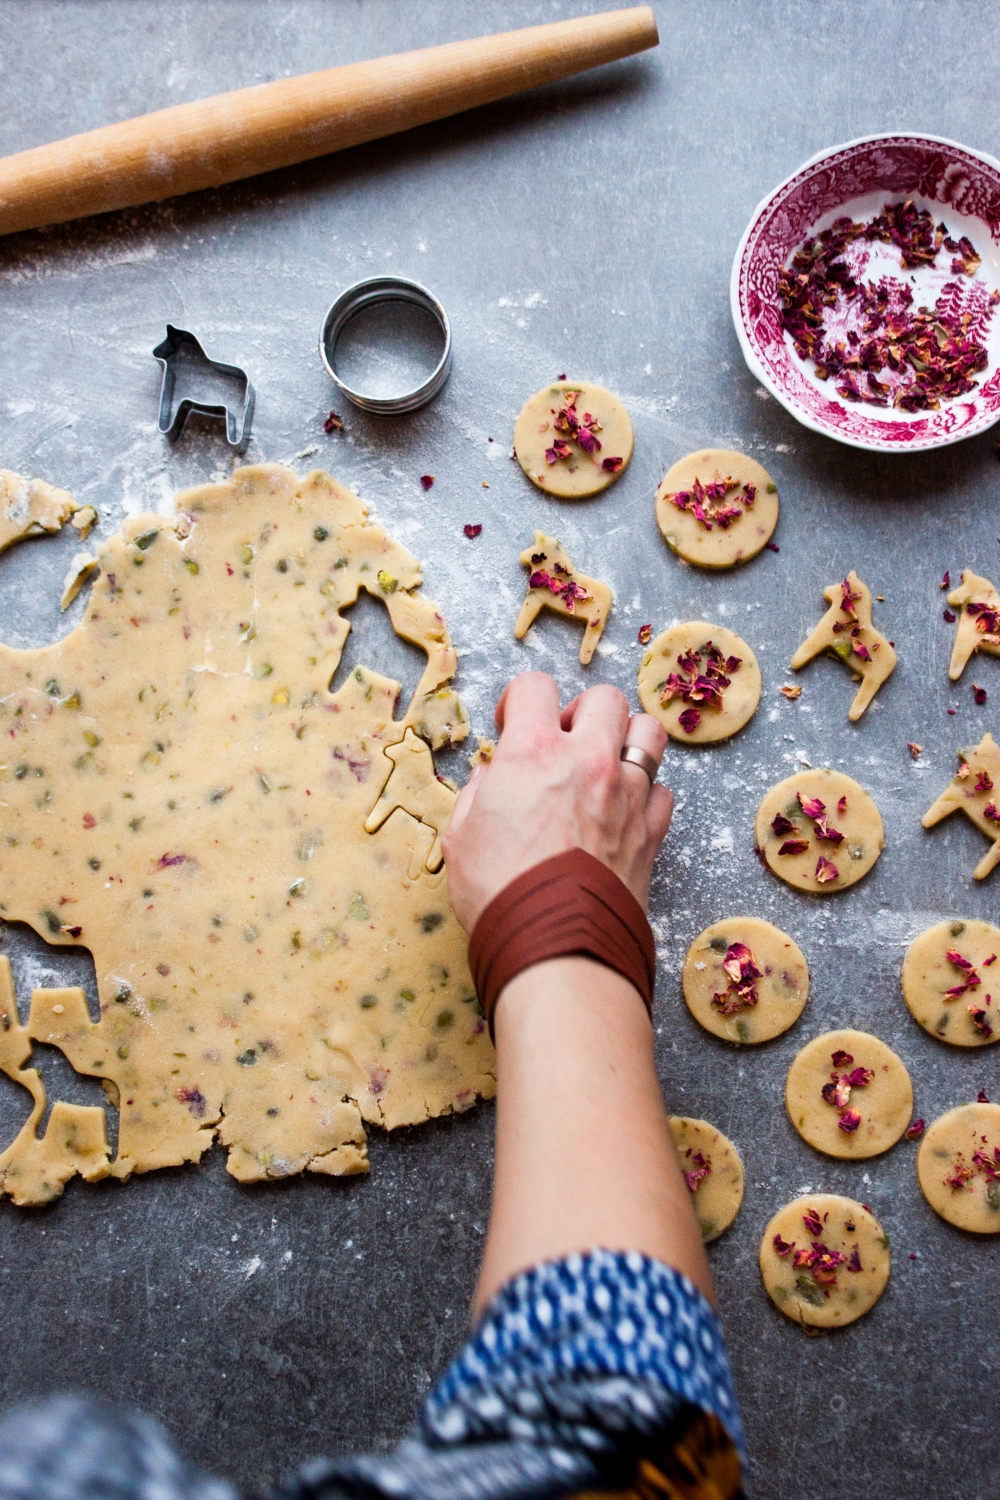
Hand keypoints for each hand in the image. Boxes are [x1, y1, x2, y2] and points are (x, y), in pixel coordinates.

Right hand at [442, 672, 672, 932]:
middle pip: (604, 698)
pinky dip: (644, 794)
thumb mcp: (461, 836)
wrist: (555, 947)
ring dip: (626, 739)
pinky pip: (662, 791)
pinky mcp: (651, 831)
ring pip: (649, 734)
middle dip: (581, 712)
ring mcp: (627, 794)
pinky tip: (622, 811)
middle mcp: (588, 761)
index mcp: (533, 752)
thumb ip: (478, 794)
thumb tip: (492, 781)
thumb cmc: (499, 893)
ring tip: (604, 764)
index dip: (520, 700)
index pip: (535, 687)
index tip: (513, 723)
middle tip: (563, 740)